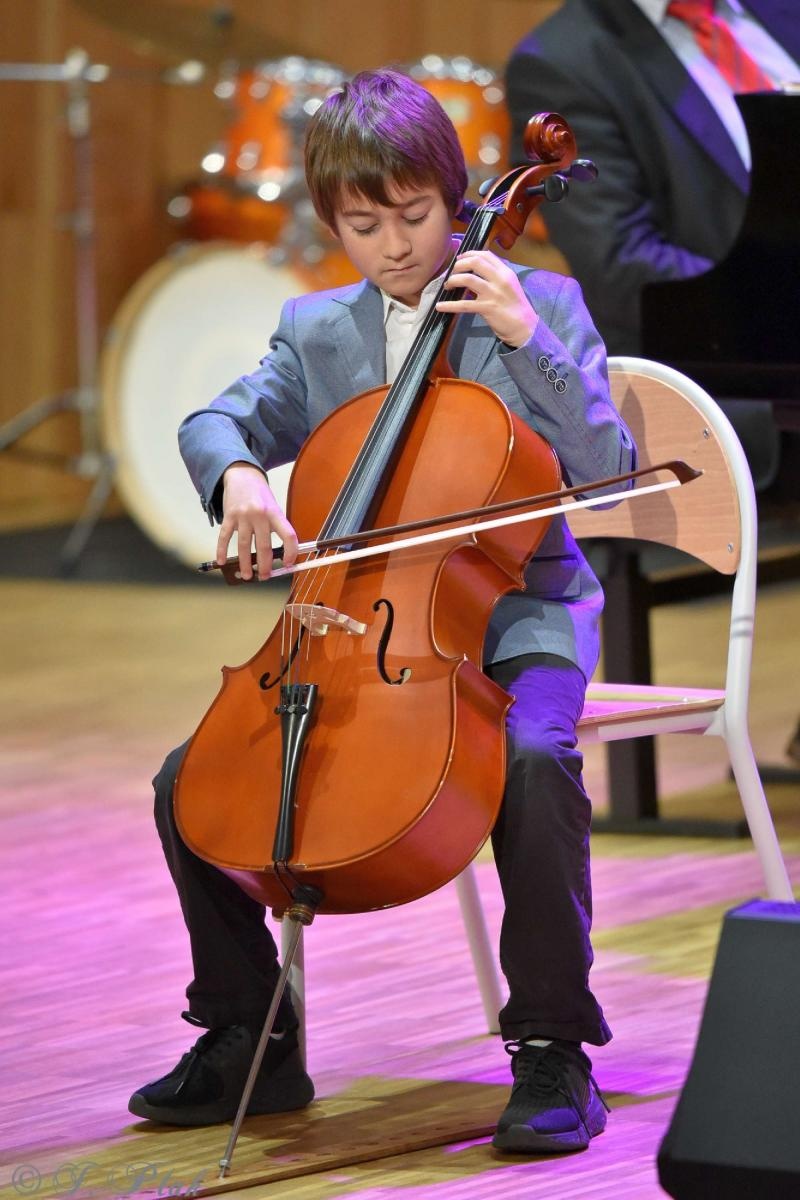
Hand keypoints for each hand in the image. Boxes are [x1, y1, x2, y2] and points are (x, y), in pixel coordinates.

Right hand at [217, 462, 297, 580]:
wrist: (242, 475)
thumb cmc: (260, 494)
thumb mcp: (273, 506)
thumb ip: (276, 526)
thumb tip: (280, 553)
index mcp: (275, 513)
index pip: (288, 535)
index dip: (291, 551)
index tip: (289, 563)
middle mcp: (260, 514)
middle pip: (264, 545)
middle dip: (265, 565)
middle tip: (265, 576)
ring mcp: (243, 515)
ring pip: (244, 545)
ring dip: (245, 563)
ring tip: (246, 576)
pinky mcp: (229, 516)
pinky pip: (224, 537)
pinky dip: (222, 550)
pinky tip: (222, 561)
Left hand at [435, 250, 538, 347]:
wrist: (524, 327)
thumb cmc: (515, 307)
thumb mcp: (509, 286)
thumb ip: (496, 276)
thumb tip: (476, 271)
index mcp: (506, 272)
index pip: (486, 255)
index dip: (470, 254)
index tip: (460, 259)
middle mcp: (500, 279)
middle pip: (475, 262)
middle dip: (459, 265)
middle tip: (452, 272)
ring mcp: (493, 293)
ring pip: (467, 279)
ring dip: (453, 280)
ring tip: (447, 286)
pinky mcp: (487, 308)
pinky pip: (463, 305)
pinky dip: (449, 305)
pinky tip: (440, 306)